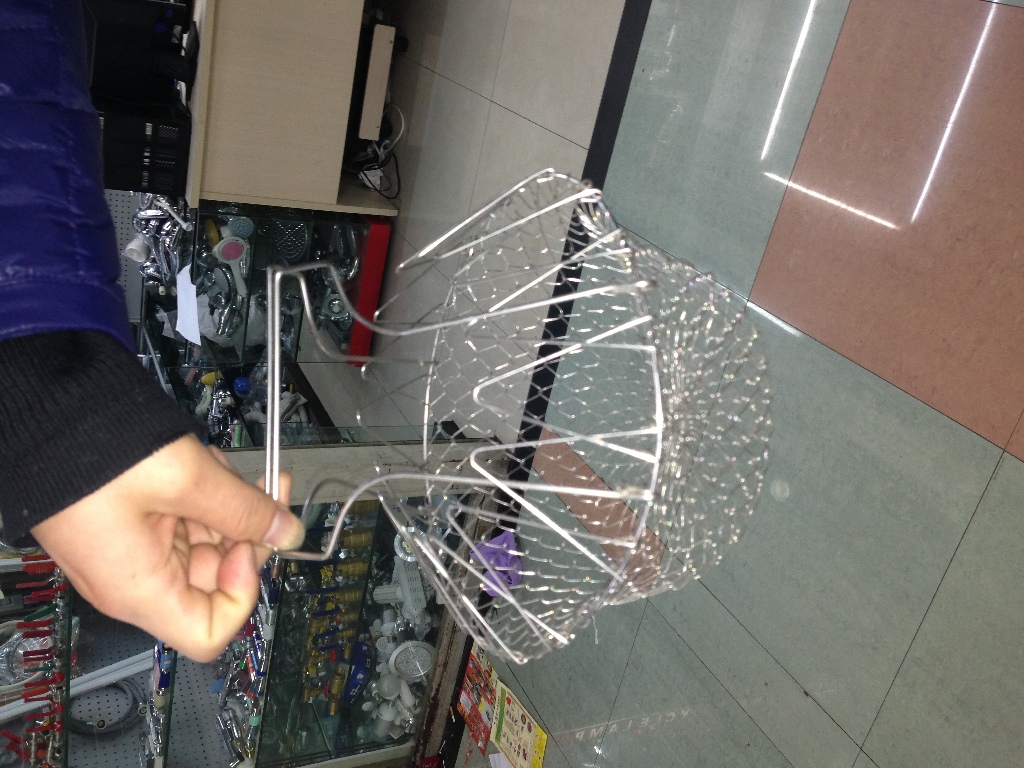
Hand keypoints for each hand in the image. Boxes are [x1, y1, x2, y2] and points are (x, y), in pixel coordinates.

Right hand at [31, 435, 304, 661]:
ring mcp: (132, 551)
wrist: (42, 412)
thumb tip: (288, 533)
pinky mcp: (131, 524)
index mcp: (141, 589)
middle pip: (214, 581)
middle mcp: (134, 581)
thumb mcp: (186, 479)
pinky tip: (204, 461)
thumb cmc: (95, 452)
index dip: (243, 592)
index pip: (209, 632)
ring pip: (205, 544)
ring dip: (225, 506)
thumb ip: (245, 511)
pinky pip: (182, 522)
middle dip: (245, 532)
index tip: (251, 543)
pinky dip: (203, 495)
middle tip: (267, 485)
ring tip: (218, 462)